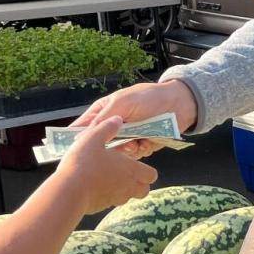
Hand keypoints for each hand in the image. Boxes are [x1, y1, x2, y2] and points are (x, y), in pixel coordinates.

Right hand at [55, 117, 157, 215]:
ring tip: (107, 176)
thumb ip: (107, 127)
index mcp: (131, 170)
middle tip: (124, 172)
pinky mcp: (102, 207)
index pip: (151, 175)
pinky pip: (110, 201)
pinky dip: (107, 194)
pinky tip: (94, 185)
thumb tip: (117, 120)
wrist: (68, 191)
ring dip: (122, 188)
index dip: (146, 170)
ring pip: (127, 196)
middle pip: (143, 190)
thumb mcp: (94, 137)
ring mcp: (115, 199)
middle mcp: (128, 187)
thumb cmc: (85, 162)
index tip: (136, 163)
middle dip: (138, 182)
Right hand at [72, 78, 197, 157]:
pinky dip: (140, 150)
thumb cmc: (148, 97)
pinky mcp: (141, 146)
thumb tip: (82, 134)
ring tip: (136, 142)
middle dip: (108, 147)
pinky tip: (146, 142)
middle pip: (101, 144)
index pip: (84, 127)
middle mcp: (114, 127)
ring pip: (118, 153)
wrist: (179, 103)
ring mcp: (128, 137)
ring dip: (127, 150)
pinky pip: (135, 155)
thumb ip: (103, 118)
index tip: (74, 149)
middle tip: (116, 146)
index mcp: (105, 112)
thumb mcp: (122, 103)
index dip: (78, 138)